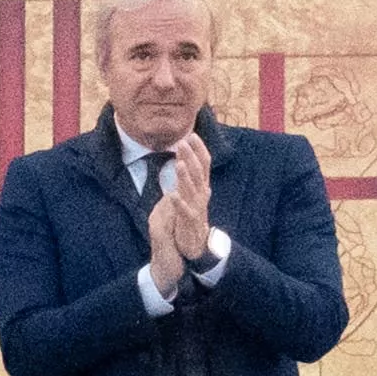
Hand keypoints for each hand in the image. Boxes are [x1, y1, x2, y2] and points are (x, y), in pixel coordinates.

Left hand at [146, 138, 221, 282]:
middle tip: (182, 142)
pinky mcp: (190, 221)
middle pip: (198, 172)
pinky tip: (172, 195)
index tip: (191, 134)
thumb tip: (184, 158)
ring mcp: (197, 207)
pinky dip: (179, 202)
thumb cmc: (192, 214)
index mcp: (202, 185)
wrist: (197, 241)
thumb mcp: (191, 192)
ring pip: (192, 188)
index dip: (198, 149)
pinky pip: (185, 210)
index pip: (203, 163)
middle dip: (190, 156)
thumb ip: (189, 176)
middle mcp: (202, 194)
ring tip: (178, 162)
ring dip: (185, 176)